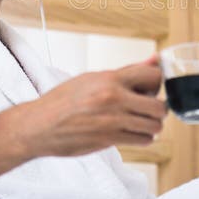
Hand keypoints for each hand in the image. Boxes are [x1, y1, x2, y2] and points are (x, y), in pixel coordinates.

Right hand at [18, 54, 166, 157]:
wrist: (39, 125)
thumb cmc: (64, 101)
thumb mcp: (93, 78)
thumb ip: (127, 72)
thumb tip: (155, 58)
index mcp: (110, 79)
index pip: (154, 75)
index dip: (158, 83)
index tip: (151, 90)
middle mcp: (113, 97)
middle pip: (159, 106)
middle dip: (158, 110)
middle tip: (148, 111)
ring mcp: (112, 120)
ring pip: (154, 126)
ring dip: (151, 126)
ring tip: (140, 123)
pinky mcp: (109, 139)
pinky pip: (142, 140)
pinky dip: (142, 138)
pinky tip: (131, 133)